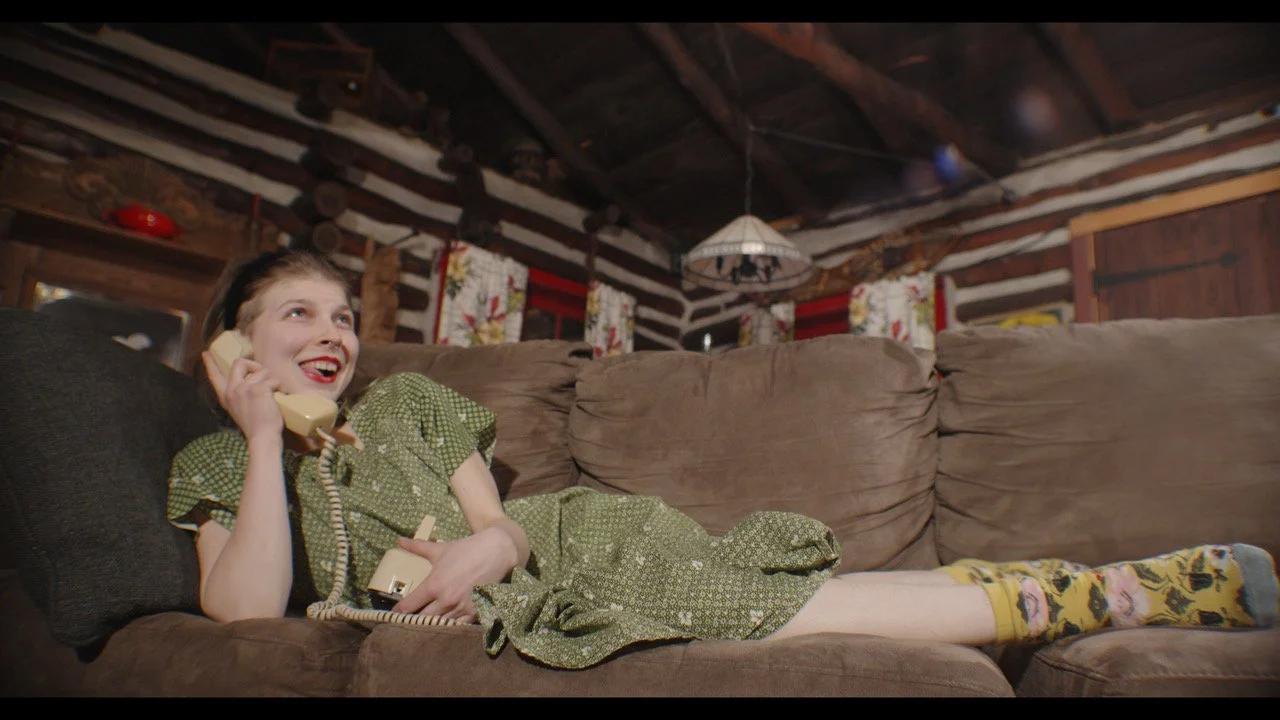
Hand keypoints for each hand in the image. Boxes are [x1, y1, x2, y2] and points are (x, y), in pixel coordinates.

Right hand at [203, 350, 282, 440]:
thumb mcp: (240, 408)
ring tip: (273, 395)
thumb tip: (252, 378)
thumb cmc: (256, 425)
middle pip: (239, 362)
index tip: (205, 353)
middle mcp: (232, 390)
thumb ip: (241, 394)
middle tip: (263, 374)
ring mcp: (244, 389)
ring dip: (271, 380)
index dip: (210, 363)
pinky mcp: (258, 389)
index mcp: (226, 396)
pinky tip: (278, 398)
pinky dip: (279, 387)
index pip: (214, 376)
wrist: (262, 437)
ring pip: (262, 371)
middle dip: (254, 364)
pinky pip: (273, 380)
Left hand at [391, 527, 518, 621]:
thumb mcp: (440, 549)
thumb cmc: (466, 549)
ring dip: (430, 626)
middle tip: (405, 623)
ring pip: (438, 626)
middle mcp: (446, 599)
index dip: (398, 612)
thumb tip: (399, 541)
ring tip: (422, 628)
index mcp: (434, 584)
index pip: (408, 606)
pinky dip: (449, 627)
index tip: (394, 614)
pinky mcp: (475, 612)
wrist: (496, 551)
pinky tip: (444, 626)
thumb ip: (417, 547)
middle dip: (411, 621)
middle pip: (420, 620)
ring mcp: (461, 607)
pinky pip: (457, 627)